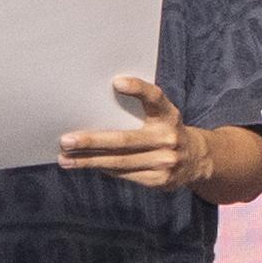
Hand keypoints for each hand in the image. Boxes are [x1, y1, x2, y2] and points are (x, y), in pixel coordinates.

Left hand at [57, 74, 196, 190]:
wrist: (197, 159)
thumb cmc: (164, 129)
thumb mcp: (161, 114)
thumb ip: (138, 108)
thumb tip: (94, 106)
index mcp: (168, 114)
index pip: (154, 97)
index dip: (138, 88)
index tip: (116, 81)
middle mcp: (169, 137)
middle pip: (125, 140)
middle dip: (92, 141)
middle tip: (66, 140)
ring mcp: (166, 161)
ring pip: (120, 162)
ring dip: (89, 161)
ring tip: (65, 160)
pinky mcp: (160, 180)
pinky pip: (124, 174)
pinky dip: (103, 170)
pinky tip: (85, 166)